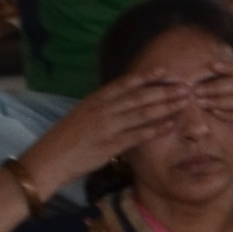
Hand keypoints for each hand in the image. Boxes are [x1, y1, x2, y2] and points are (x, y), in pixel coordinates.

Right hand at [32, 62, 216, 188]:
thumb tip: (122, 100)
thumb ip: (102, 107)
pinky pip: (137, 136)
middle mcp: (102, 110)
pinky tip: (170, 125)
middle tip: (185, 86)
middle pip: (138, 97)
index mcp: (94, 100)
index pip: (123, 84)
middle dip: (164, 91)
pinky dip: (155, 129)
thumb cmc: (64, 139)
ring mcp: (107, 128)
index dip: (145, 77)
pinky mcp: (110, 146)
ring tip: (184, 102)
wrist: (47, 161)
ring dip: (165, 107)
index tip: (164, 71)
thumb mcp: (81, 115)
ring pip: (141, 114)